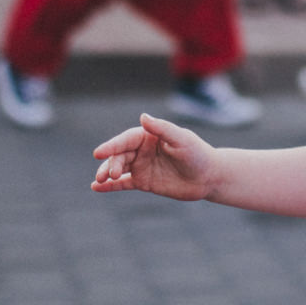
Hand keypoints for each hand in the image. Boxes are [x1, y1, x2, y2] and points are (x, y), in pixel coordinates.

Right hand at [91, 113, 218, 201]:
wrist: (209, 176)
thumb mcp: (182, 140)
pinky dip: (110, 186)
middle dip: (110, 164)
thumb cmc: (197, 154)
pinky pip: (123, 184)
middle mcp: (142, 149)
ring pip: (118, 169)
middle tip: (108, 174)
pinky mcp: (143, 182)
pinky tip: (96, 188)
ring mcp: (141, 166)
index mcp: (149, 135)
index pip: (126, 139)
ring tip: (98, 181)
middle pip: (120, 155)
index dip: (112, 146)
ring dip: (107, 174)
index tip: (99, 153)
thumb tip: (143, 116)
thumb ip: (162, 129)